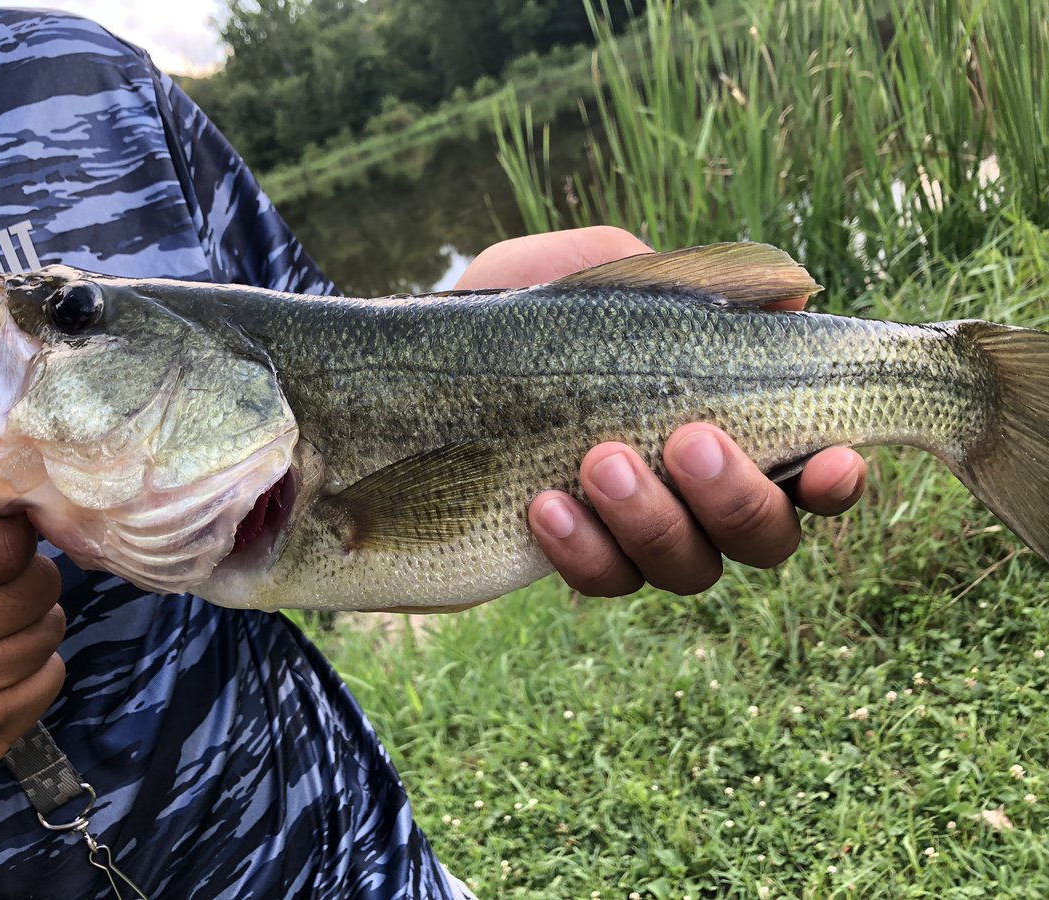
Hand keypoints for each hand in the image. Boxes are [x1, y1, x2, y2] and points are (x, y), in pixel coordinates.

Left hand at [457, 227, 866, 596]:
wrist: (399, 379)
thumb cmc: (514, 319)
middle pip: (763, 537)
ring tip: (598, 461)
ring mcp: (632, 535)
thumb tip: (795, 291)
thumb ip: (688, 279)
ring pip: (689, 569)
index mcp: (719, 424)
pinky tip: (544, 505)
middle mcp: (691, 494)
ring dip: (655, 519)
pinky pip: (605, 581)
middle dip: (737, 497)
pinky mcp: (574, 561)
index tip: (836, 459)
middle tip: (685, 438)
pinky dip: (586, 551)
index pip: (807, 470)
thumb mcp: (590, 275)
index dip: (837, 481)